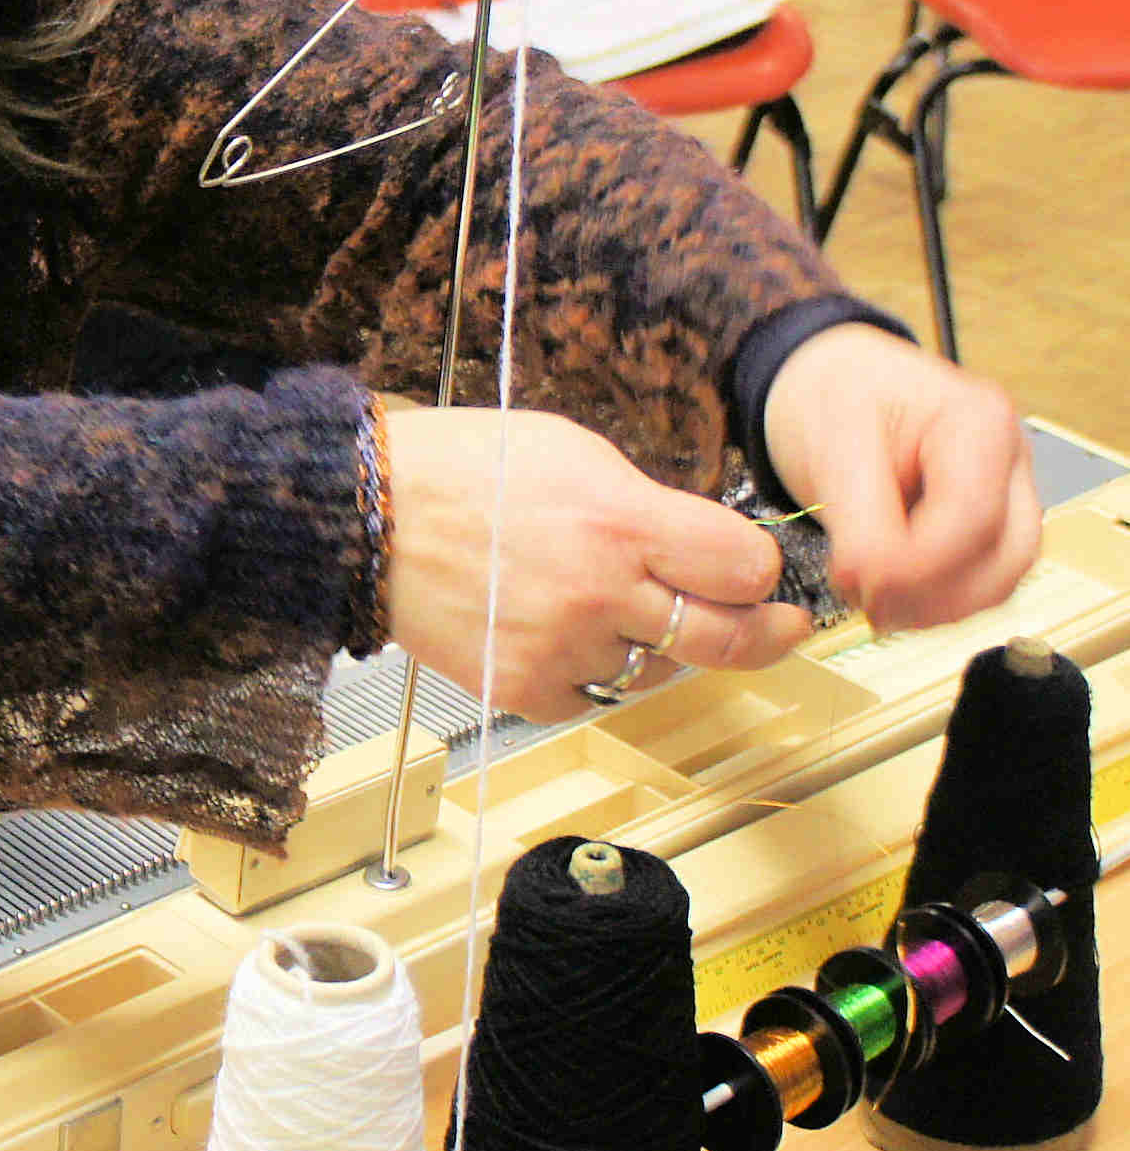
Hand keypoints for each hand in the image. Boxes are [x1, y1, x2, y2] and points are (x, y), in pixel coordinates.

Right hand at [379, 403, 811, 721]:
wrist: (370, 516)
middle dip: (765, 633)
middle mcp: (599, 592)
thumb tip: (707, 551)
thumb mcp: (579, 454)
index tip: (755, 571)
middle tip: (780, 627)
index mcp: (622, 522)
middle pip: (727, 639)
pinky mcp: (521, 688)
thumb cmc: (467, 471)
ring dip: (652, 646)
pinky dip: (588, 671)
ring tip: (609, 605)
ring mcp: (561, 648)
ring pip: (656, 671)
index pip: (746, 569)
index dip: (758, 570)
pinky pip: (591, 696)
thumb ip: (651, 508)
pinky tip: (560, 631)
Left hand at [761, 325, 1038, 631]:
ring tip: (874, 604)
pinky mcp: (984, 526)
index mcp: (980, 420)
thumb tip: (869, 583)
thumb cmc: (835, 394)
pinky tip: (891, 598)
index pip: (973, 515)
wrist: (827, 383)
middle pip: (1006, 555)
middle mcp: (1007, 459)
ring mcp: (1004, 495)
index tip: (861, 582)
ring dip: (938, 608)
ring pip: (1000, 578)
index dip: (919, 565)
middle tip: (868, 604)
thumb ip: (860, 519)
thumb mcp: (835, 445)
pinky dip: (937, 602)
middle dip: (935, 595)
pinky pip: (979, 581)